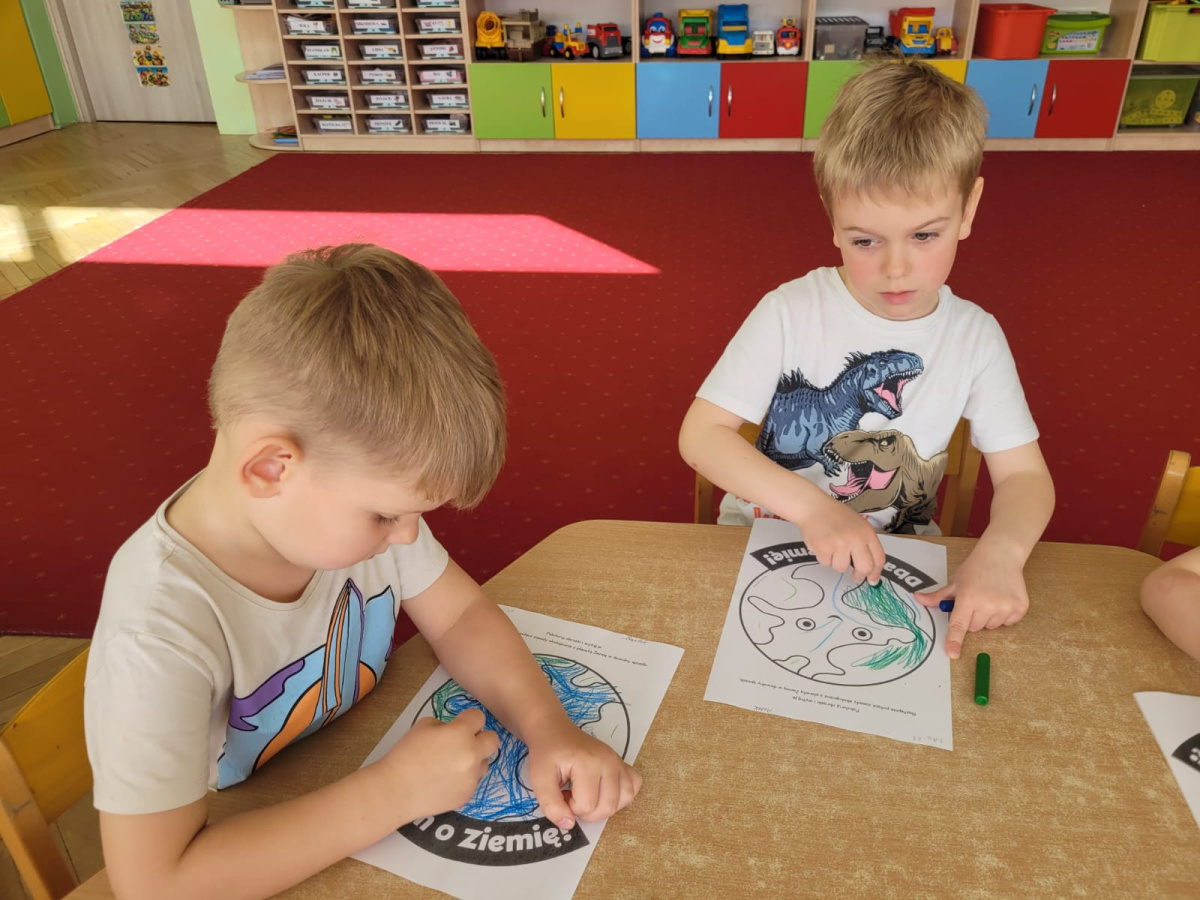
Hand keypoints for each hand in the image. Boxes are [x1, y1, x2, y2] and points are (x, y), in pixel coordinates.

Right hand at [379, 707, 498, 820]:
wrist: (396, 790)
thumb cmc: (406, 754)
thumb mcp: (423, 726)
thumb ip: (445, 726)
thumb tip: (454, 731)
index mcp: (461, 733)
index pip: (478, 717)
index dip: (468, 719)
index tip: (460, 723)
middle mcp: (472, 754)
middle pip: (493, 739)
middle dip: (481, 738)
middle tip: (464, 742)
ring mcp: (472, 777)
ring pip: (485, 762)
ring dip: (474, 760)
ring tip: (451, 765)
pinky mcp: (468, 794)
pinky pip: (474, 781)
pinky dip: (464, 778)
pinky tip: (445, 780)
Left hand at [525, 718, 641, 830]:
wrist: (555, 732)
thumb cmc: (547, 754)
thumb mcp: (539, 779)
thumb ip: (551, 805)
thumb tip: (569, 825)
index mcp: (588, 764)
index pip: (586, 806)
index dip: (570, 808)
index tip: (562, 793)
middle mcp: (609, 761)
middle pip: (607, 807)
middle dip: (586, 811)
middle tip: (572, 796)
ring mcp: (618, 761)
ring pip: (623, 800)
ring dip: (604, 807)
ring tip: (588, 795)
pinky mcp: (623, 763)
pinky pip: (634, 786)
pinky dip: (622, 796)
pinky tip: (605, 792)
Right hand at [793, 497, 885, 584]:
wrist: (814, 507)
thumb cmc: (836, 516)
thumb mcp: (858, 526)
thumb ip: (865, 544)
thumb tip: (870, 570)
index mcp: (867, 533)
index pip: (878, 558)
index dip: (876, 572)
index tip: (872, 580)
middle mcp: (855, 539)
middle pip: (864, 568)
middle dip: (859, 576)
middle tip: (855, 577)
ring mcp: (839, 544)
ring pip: (841, 568)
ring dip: (836, 562)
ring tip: (831, 547)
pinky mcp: (823, 548)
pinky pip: (826, 563)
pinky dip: (823, 557)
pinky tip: (822, 544)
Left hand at [915, 542, 1029, 658]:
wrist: (1001, 555)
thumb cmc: (975, 569)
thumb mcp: (955, 582)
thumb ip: (938, 597)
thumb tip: (918, 599)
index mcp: (968, 598)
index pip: (959, 624)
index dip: (954, 640)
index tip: (953, 653)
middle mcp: (988, 604)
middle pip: (974, 628)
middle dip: (972, 618)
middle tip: (977, 600)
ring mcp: (1006, 607)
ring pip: (991, 627)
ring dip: (988, 617)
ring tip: (991, 597)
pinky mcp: (1020, 608)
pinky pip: (1008, 623)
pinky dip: (1004, 615)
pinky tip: (1003, 598)